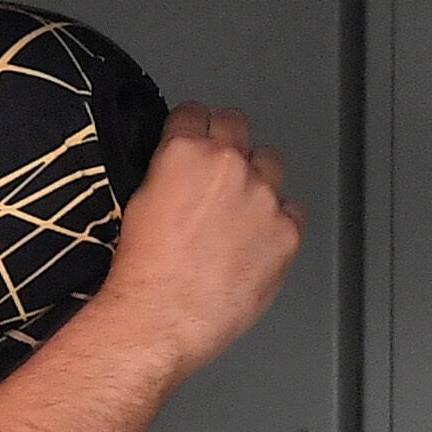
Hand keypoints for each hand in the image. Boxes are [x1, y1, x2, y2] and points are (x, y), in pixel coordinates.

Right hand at [92, 103, 302, 379]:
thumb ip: (168, 173)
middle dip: (226, 140)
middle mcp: (229, 165)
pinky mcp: (287, 232)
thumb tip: (181, 169)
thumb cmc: (141, 272)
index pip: (195, 113)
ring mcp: (263, 197)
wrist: (162, 318)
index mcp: (185, 152)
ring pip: (271, 162)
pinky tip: (256, 243)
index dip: (192, 127)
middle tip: (218, 170)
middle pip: (237, 124)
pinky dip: (277, 222)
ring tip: (240, 211)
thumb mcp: (139, 203)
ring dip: (257, 177)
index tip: (194, 138)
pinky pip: (292, 212)